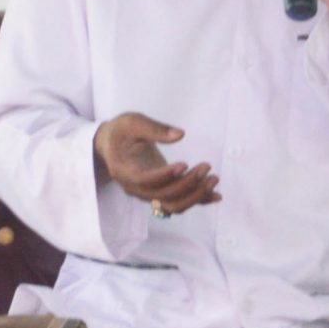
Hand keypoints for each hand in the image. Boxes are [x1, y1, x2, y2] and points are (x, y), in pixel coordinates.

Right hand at [93, 113, 221, 214]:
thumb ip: (154, 128)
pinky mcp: (159, 192)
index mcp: (125, 171)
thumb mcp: (132, 122)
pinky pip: (179, 202)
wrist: (112, 145)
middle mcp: (135, 188)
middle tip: (206, 166)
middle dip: (187, 184)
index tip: (184, 164)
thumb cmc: (121, 131)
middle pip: (162, 196)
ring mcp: (147, 193)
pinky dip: (198, 201)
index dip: (165, 176)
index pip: (145, 181)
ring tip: (213, 179)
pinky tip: (216, 196)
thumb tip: (180, 134)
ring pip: (172, 205)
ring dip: (195, 196)